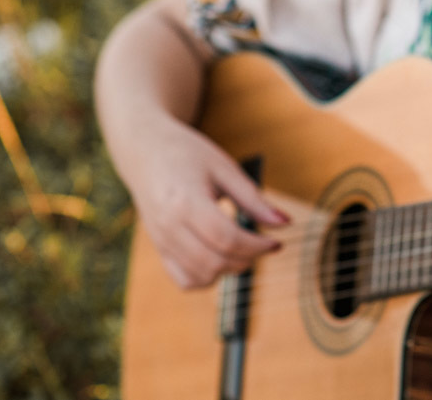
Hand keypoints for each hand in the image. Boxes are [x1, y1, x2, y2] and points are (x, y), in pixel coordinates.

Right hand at [128, 121, 288, 289]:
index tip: (276, 242)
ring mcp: (161, 241)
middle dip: (248, 259)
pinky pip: (184, 280)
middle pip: (214, 261)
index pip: (226, 238)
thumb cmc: (187, 153)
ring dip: (230, 269)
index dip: (257, 245)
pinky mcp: (160, 249)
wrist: (145, 151)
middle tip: (264, 245)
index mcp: (185, 202)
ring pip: (200, 276)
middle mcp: (168, 227)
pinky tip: (223, 258)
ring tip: (245, 248)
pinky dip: (208, 278)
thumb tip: (285, 223)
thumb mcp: (225, 168)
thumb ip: (254, 199)